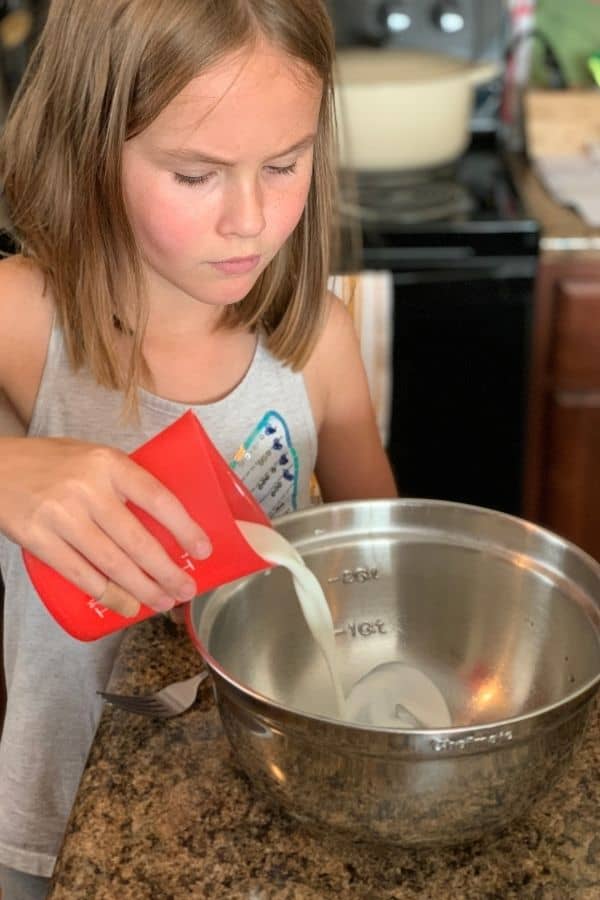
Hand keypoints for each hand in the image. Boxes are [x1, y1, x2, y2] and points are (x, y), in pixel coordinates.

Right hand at [0, 437, 211, 616]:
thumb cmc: (52, 462)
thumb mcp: (93, 457)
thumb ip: (123, 481)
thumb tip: (166, 520)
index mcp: (109, 463)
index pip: (157, 498)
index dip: (184, 528)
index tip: (203, 550)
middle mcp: (87, 488)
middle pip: (137, 540)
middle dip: (166, 571)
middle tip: (186, 590)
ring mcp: (60, 514)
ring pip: (111, 563)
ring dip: (141, 589)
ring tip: (161, 602)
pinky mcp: (37, 538)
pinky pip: (79, 574)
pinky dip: (106, 593)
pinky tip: (124, 604)